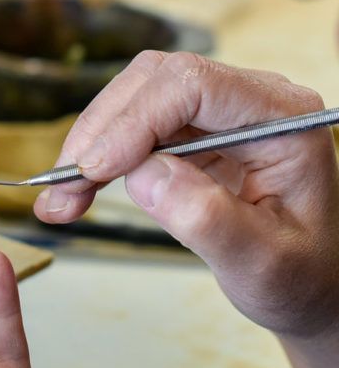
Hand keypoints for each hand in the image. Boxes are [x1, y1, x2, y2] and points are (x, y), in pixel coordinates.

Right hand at [34, 50, 338, 339]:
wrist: (305, 285)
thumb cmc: (300, 275)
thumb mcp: (264, 264)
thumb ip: (210, 220)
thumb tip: (145, 176)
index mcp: (283, 118)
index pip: (196, 86)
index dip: (136, 120)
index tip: (96, 168)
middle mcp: (249, 101)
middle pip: (154, 82)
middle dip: (102, 132)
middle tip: (65, 187)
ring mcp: (216, 112)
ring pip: (132, 99)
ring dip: (89, 145)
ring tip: (63, 198)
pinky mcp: (188, 130)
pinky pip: (128, 125)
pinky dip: (95, 158)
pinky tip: (74, 190)